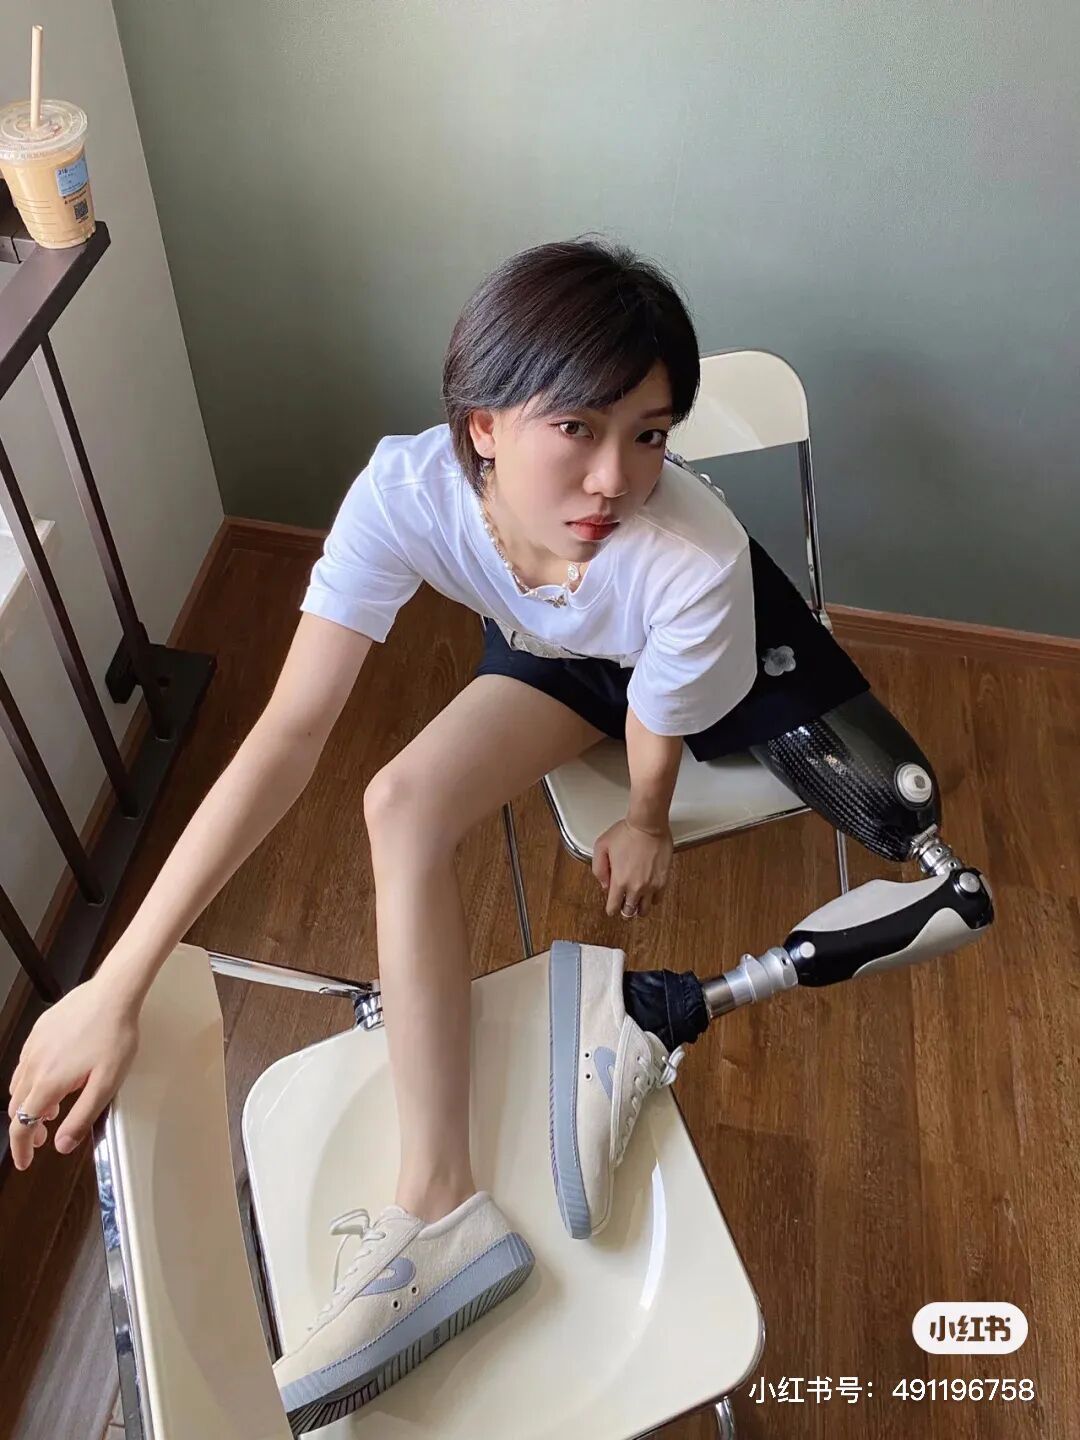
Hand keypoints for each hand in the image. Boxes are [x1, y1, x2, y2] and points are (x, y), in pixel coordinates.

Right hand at [7, 974, 140, 1170]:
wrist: (112, 994)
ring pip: (19, 1085)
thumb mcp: (105, 1084)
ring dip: (29, 1103)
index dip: (20, 1148)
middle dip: (27, 1128)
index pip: (22, 1125)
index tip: (24, 1162)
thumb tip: (62, 1145)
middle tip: (42, 1139)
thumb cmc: (114, 1035)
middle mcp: (34, 1065)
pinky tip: (52, 1077)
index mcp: (48, 1082)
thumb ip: (81, 1117)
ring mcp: (34, 1046)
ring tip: (52, 1109)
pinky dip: (32, 1080)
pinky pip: (25, 1063)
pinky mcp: (40, 1031)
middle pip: (17, 1107)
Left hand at [592, 818, 673, 918]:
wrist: (648, 825)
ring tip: (636, 900)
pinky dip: (652, 898)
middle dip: (624, 908)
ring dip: (638, 907)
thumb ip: (599, 869)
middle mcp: (636, 887)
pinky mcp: (663, 880)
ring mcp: (651, 885)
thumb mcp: (601, 847)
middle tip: (624, 901)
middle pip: (629, 912)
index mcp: (619, 881)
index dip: (611, 908)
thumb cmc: (627, 832)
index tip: (611, 906)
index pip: (613, 908)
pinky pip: (658, 899)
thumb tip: (605, 884)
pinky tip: (648, 891)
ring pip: (644, 909)